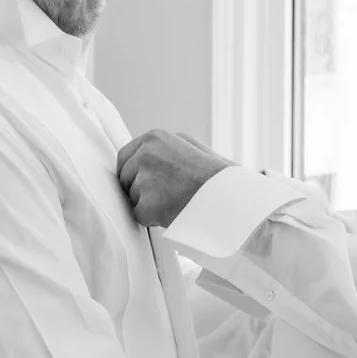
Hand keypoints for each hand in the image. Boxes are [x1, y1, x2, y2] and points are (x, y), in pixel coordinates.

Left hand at [116, 130, 234, 227]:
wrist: (231, 197)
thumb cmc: (217, 176)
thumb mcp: (192, 147)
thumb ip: (165, 150)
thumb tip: (144, 157)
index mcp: (155, 138)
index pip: (125, 156)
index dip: (132, 173)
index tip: (141, 182)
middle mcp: (146, 154)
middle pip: (125, 178)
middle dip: (139, 190)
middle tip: (164, 195)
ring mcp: (145, 179)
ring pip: (132, 198)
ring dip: (148, 204)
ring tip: (176, 202)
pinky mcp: (148, 204)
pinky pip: (140, 216)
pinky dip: (153, 219)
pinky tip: (174, 212)